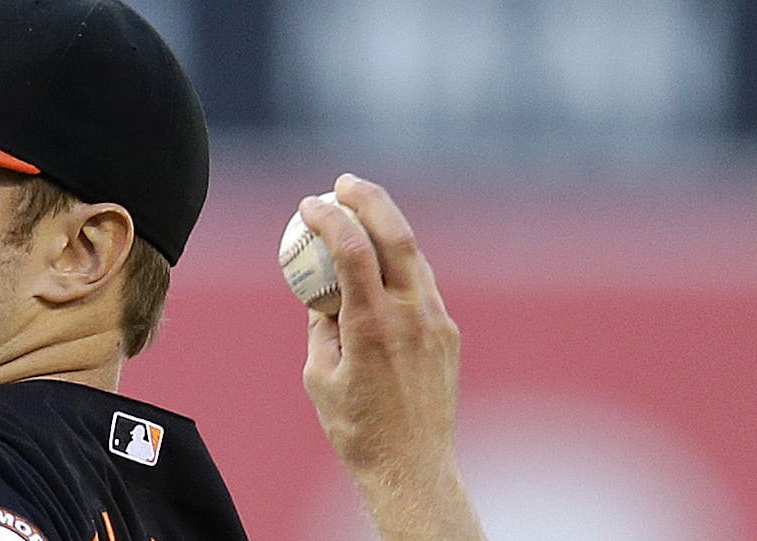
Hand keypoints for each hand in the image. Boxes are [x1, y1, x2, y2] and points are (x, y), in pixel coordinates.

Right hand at [298, 173, 481, 539]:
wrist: (412, 466)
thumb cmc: (357, 427)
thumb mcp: (319, 375)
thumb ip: (319, 325)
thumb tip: (319, 290)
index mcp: (372, 327)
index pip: (353, 251)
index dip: (329, 218)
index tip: (308, 205)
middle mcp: (411, 317)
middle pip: (396, 235)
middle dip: (368, 199)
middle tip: (343, 183)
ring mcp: (436, 322)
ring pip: (414, 256)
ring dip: (385, 227)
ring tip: (359, 212)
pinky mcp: (448, 334)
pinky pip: (422, 284)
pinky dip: (399, 263)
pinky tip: (380, 262)